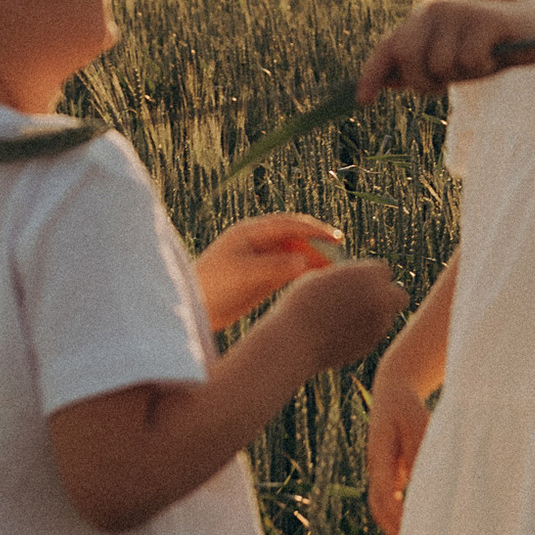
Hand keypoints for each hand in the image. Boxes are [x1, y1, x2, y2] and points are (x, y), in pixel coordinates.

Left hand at [195, 212, 342, 329]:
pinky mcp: (261, 278)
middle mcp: (257, 243)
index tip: (336, 239)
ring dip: (314, 260)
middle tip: (341, 254)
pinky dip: (305, 274)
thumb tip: (305, 260)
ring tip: (335, 271)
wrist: (193, 309)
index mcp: (250, 233)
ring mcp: (260, 260)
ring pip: (295, 255)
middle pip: (295, 237)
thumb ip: (274, 266)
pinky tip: (319, 282)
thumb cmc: (212, 286)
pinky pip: (289, 271)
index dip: (314, 230)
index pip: (289, 225)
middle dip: (319, 243)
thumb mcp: (244, 274)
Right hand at [275, 256, 405, 375]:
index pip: (384, 270)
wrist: (295, 340)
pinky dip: (365, 332)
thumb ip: (346, 276)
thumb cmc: (301, 303)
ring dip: (375, 316)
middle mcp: (380, 297)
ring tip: (345, 318)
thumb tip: (357, 278)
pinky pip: (375, 334)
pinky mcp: (372, 344)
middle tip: (369, 300)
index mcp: (367, 274)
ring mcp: (379, 323)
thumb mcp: (321, 277)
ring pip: (387, 317)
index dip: (371, 275)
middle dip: (387, 297)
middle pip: (399, 295)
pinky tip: (342, 332)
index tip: (359, 281)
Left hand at [356, 0, 522, 103]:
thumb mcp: (451, 61)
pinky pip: (469, 62)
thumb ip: (420, 66)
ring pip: (440, 65)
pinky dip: (482, 68)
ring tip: (480, 62)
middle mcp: (434, 9)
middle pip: (408, 58)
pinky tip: (494, 56)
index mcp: (422, 19)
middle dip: (425, 82)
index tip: (362, 102)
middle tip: (448, 84)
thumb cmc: (489, 49)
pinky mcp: (484, 19)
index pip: (388, 47)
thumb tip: (386, 80)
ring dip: (461, 76)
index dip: (372, 74)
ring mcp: (459, 11)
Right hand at [367, 370, 431, 534]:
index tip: (411, 530)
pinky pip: (391, 501)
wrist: (392, 394)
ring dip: (395, 525)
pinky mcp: (389, 474)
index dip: (395, 515)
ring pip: (382, 507)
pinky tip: (419, 525)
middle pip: (377, 507)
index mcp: (379, 457)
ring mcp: (381, 473)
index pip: (383, 494)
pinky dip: (400, 515)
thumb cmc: (407, 407)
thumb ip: (419, 452)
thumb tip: (425, 482)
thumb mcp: (417, 423)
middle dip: (393, 528)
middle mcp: (376, 469)